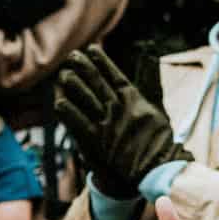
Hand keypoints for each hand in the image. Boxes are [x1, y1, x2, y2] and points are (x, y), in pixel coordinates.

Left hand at [53, 47, 183, 199]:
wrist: (155, 170)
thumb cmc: (159, 141)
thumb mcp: (159, 109)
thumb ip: (152, 82)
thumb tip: (150, 56)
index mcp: (133, 99)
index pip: (114, 74)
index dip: (101, 61)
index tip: (92, 49)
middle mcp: (117, 107)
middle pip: (96, 82)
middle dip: (83, 67)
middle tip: (73, 56)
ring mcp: (105, 123)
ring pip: (85, 97)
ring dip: (73, 84)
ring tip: (63, 74)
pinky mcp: (96, 141)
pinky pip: (77, 122)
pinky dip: (68, 111)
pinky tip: (59, 102)